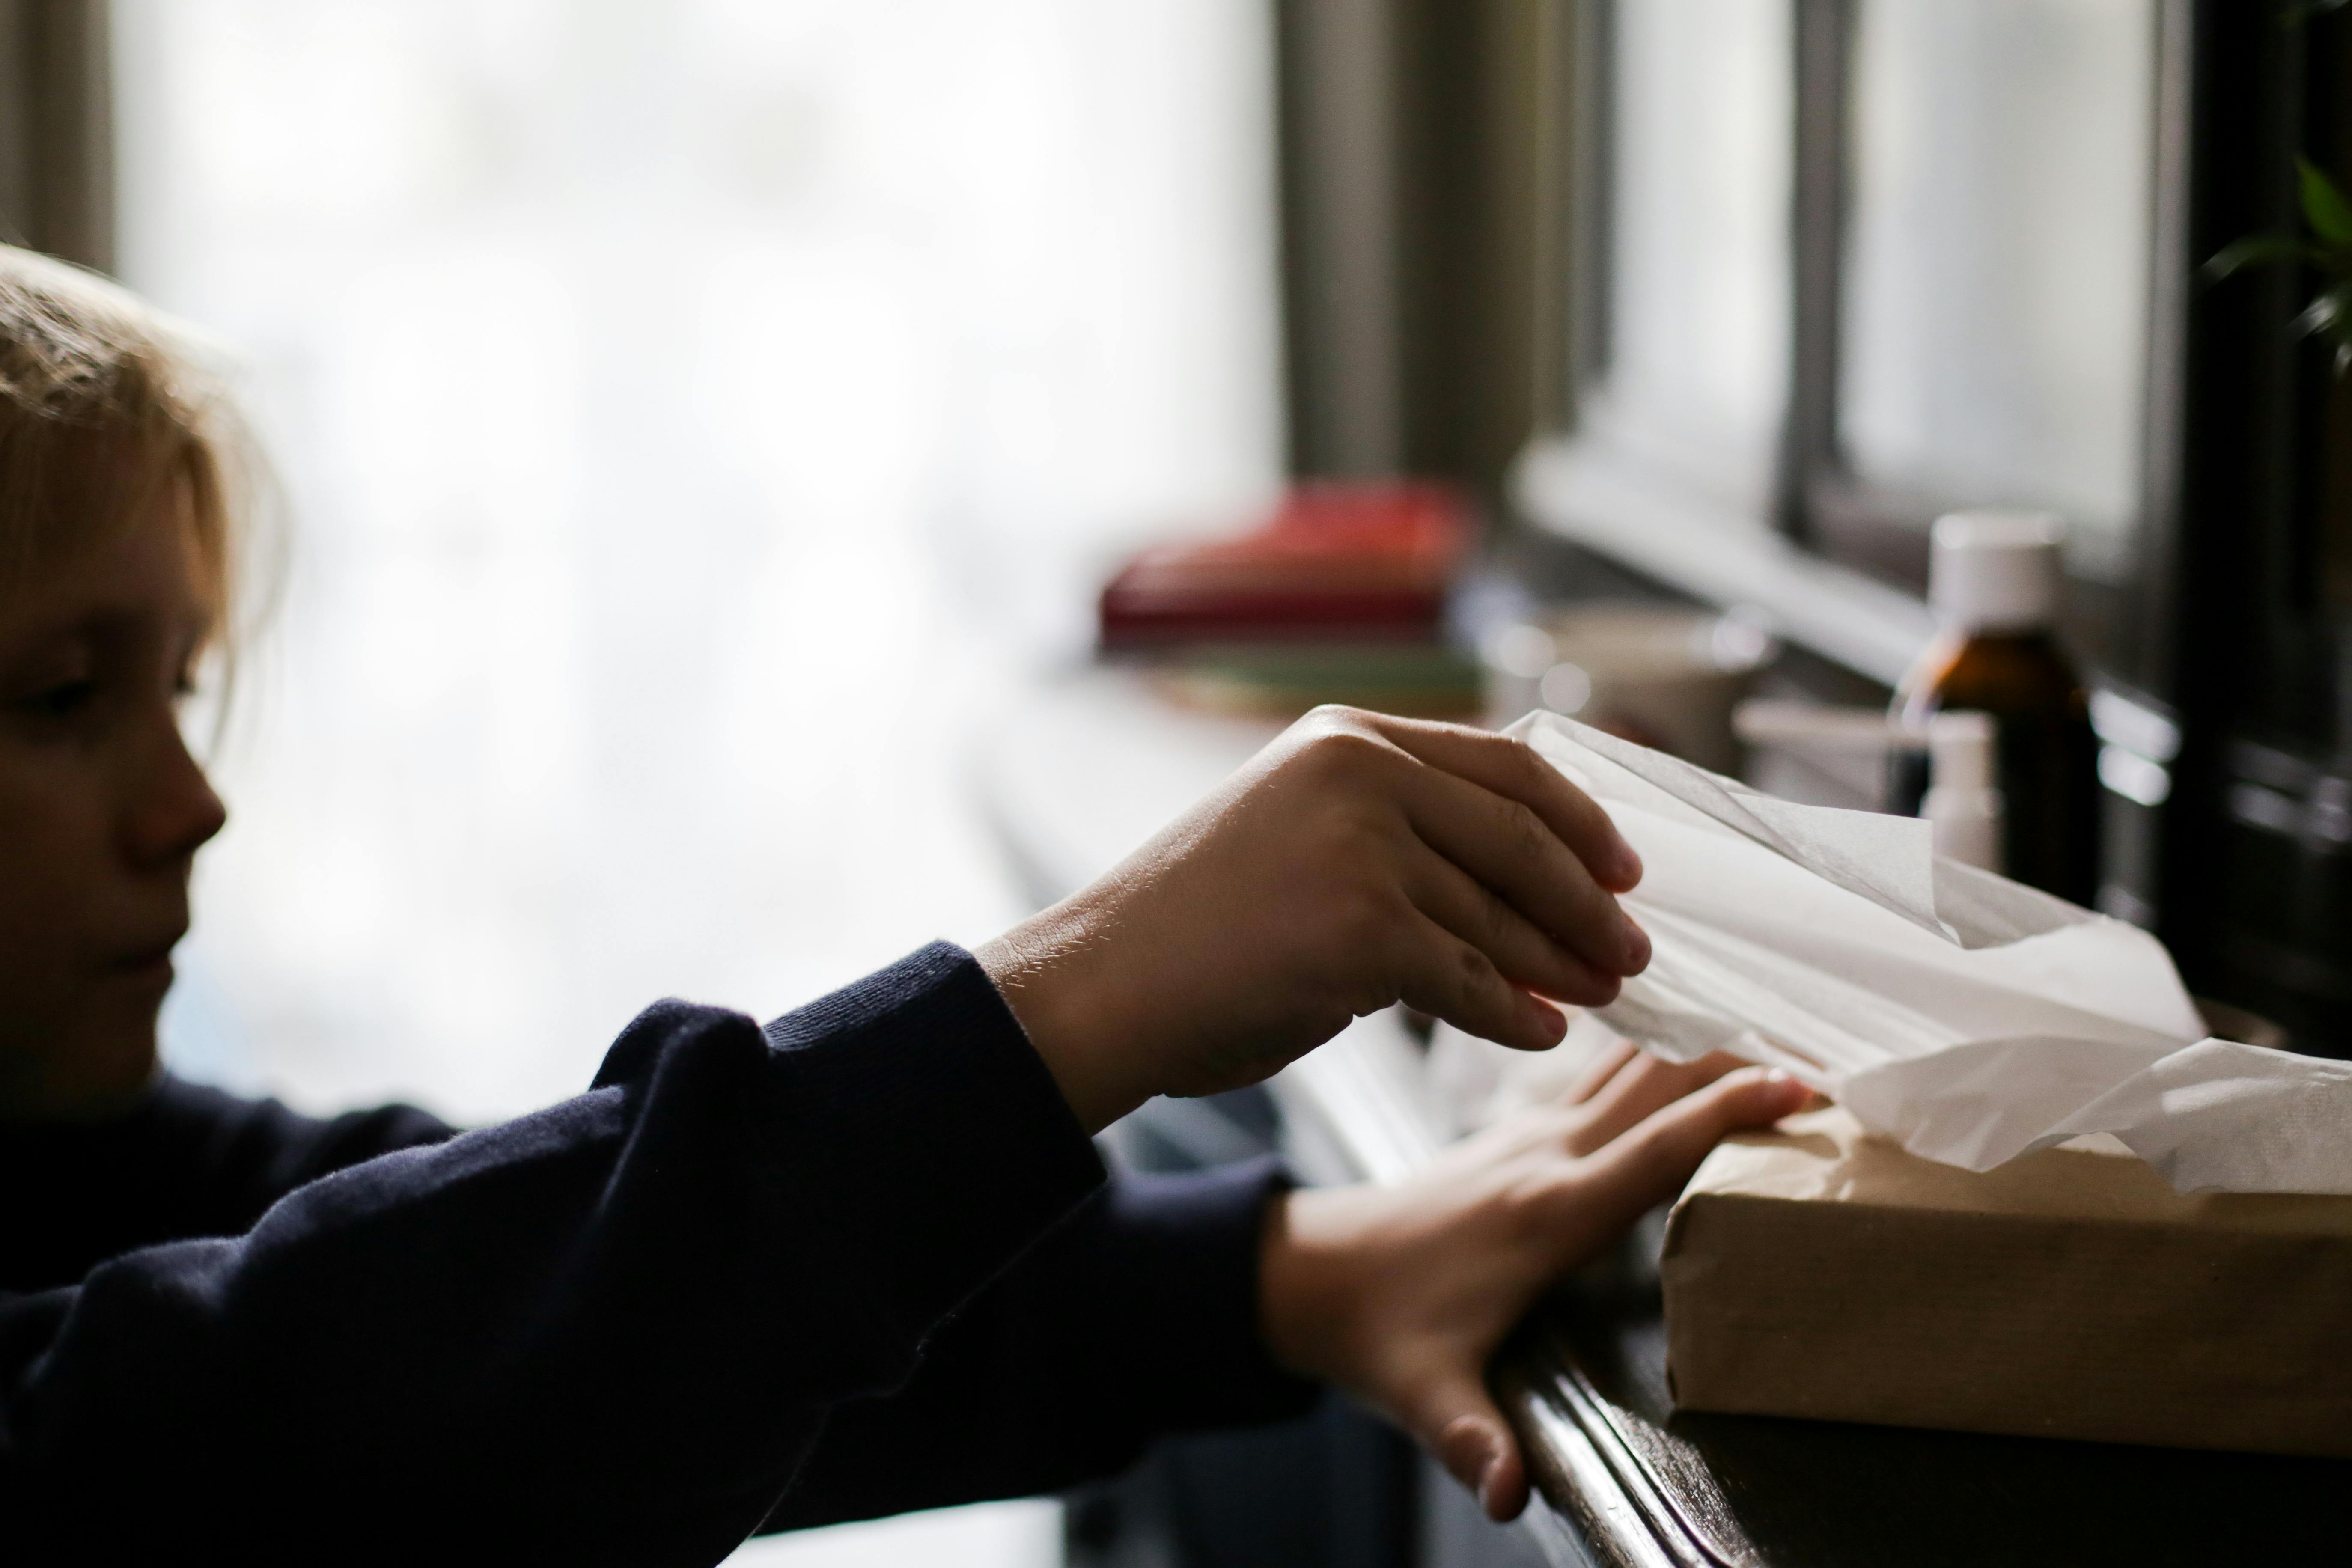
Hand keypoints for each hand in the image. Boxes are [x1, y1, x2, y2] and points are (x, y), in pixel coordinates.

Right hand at [976, 707, 1650, 1129]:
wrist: (1108, 983)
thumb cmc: (1198, 924)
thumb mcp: (1298, 829)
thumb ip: (1394, 825)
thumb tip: (1513, 870)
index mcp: (1349, 736)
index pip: (1507, 763)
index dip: (1579, 819)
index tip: (1623, 866)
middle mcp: (1362, 774)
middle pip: (1521, 839)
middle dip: (1587, 903)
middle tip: (1629, 948)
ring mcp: (1364, 849)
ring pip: (1499, 918)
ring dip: (1560, 965)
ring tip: (1596, 995)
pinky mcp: (1364, 930)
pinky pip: (1470, 980)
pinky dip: (1513, 1014)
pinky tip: (1537, 1034)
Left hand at [1257, 1046, 1812, 1521]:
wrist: (1312, 1275)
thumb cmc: (1377, 1331)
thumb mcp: (1425, 1393)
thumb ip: (1472, 1440)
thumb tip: (1508, 1494)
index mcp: (1544, 1211)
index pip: (1655, 1147)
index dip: (1729, 1112)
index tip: (1803, 1084)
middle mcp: (1545, 1154)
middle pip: (1660, 1082)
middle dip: (1744, 1061)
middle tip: (1833, 1051)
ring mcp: (1533, 1134)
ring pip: (1635, 1063)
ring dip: (1706, 1045)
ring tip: (1788, 1035)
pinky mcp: (1523, 1132)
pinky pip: (1605, 1073)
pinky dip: (1660, 1052)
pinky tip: (1697, 1040)